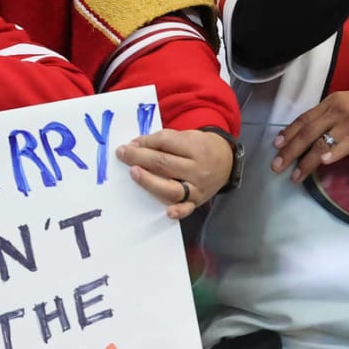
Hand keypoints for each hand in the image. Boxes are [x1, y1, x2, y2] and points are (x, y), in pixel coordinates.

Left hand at [118, 128, 235, 219]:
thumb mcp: (187, 136)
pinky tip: (168, 212)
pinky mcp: (197, 201)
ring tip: (134, 172)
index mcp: (195, 147)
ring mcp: (197, 187)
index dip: (146, 142)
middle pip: (165, 163)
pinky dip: (178, 211)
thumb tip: (136, 145)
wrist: (226, 161)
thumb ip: (164, 140)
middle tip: (122, 154)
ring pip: (171, 188)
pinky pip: (187, 208)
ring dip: (150, 181)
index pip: (166, 142)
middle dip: (140, 157)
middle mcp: (197, 168)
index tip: (130, 144)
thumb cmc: (200, 147)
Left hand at [272, 89, 348, 182]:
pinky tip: (321, 163)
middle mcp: (336, 110)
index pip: (304, 118)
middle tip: (276, 166)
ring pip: (320, 142)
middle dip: (289, 150)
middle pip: (307, 131)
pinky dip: (330, 154)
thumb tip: (312, 134)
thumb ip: (331, 116)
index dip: (288, 132)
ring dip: (305, 161)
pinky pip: (343, 145)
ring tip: (295, 176)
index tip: (276, 146)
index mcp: (331, 102)